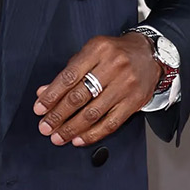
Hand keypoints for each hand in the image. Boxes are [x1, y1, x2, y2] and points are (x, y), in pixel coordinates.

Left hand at [33, 33, 160, 146]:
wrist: (149, 55)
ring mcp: (125, 85)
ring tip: (58, 136)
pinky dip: (92, 134)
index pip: (69, 77)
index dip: (51, 96)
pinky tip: (78, 139)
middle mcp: (113, 66)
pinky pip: (111, 123)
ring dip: (72, 128)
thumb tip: (43, 93)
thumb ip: (68, 73)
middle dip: (58, 115)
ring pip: (93, 113)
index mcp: (98, 50)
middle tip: (45, 127)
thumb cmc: (115, 54)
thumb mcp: (90, 54)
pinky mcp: (134, 102)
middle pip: (79, 96)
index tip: (39, 109)